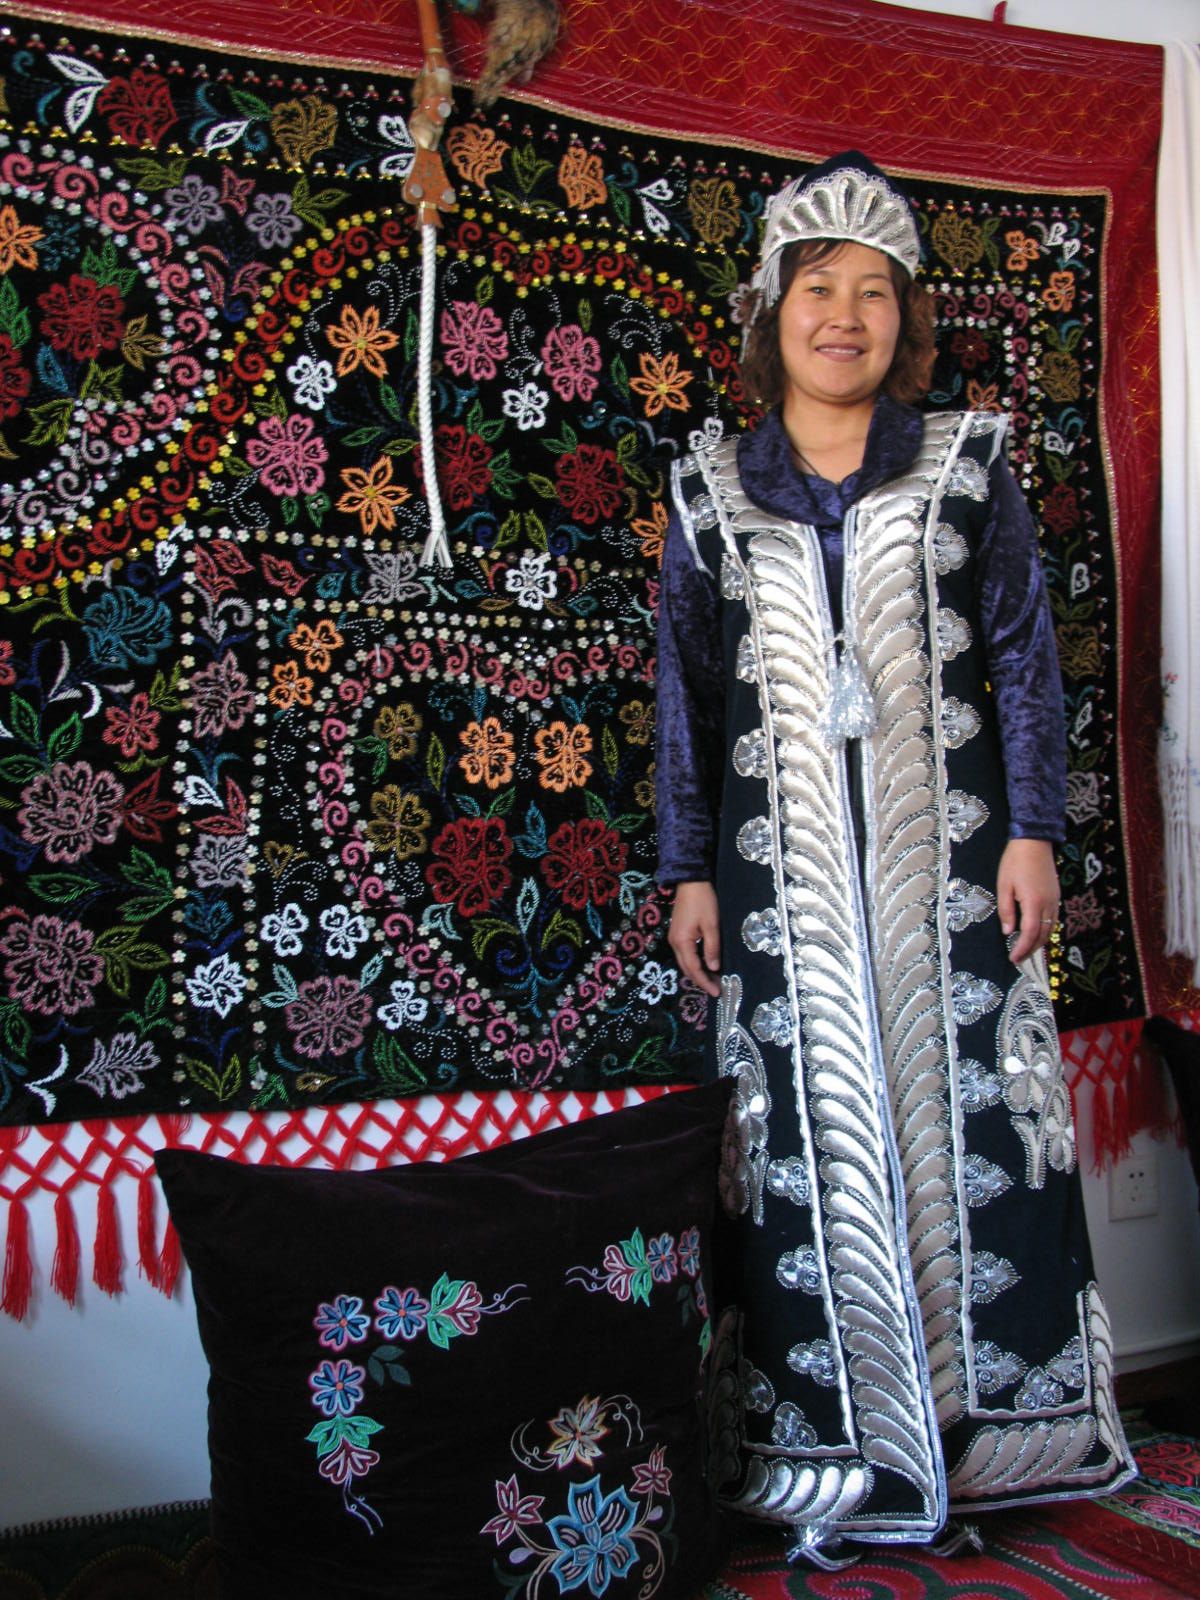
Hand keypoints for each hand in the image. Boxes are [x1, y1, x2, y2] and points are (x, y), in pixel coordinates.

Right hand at [668, 880, 721, 997]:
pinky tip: (704, 964)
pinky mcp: (677, 933)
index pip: (694, 968)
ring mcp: (674, 938)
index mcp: (682, 941)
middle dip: (700, 980)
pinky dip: (693, 963)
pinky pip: (684, 954)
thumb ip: (712, 948)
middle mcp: (674, 943)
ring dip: (697, 972)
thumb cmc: (703, 901)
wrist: (690, 881)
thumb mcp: (711, 925)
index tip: (716, 992)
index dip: (705, 982)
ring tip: (712, 979)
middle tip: (716, 989)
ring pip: (684, 962)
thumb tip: (714, 968)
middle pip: (686, 968)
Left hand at [997, 838, 1058, 964]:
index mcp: (1034, 902)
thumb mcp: (1003, 886)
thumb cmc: (1015, 862)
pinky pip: (1054, 919)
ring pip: (1051, 928)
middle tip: (1018, 959)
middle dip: (1031, 949)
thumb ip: (1006, 911)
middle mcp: (1048, 904)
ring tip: (1026, 949)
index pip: (1029, 933)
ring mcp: (1055, 900)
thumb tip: (1008, 932)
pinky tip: (1036, 933)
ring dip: (1039, 942)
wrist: (1034, 842)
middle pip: (1043, 935)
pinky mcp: (1057, 896)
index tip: (1014, 959)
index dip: (1022, 949)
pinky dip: (1046, 930)